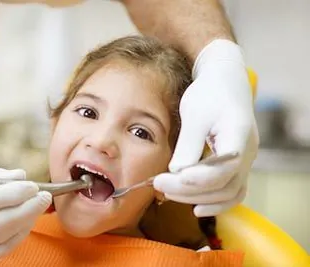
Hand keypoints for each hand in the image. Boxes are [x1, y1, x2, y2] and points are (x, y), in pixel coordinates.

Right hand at [0, 166, 51, 262]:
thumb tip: (22, 176)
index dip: (17, 193)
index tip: (33, 185)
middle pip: (1, 223)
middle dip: (28, 209)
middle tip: (45, 196)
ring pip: (3, 238)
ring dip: (27, 221)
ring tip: (38, 206)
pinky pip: (0, 250)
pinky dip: (18, 235)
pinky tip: (26, 221)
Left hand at [153, 40, 258, 216]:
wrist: (226, 81)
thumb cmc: (209, 93)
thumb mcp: (194, 114)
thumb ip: (188, 145)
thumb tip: (177, 174)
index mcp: (239, 136)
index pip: (222, 169)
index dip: (194, 180)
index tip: (165, 179)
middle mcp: (248, 152)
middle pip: (224, 185)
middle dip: (189, 191)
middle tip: (158, 186)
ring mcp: (246, 160)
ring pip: (229, 192)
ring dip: (199, 198)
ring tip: (169, 194)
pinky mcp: (237, 163)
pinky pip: (232, 190)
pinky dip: (215, 202)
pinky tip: (195, 207)